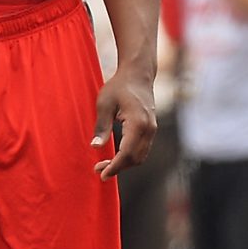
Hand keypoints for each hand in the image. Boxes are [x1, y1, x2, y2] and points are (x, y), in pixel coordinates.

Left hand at [94, 63, 157, 178]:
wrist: (138, 74)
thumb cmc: (119, 86)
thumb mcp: (104, 104)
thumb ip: (101, 127)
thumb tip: (95, 147)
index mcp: (138, 123)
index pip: (127, 153)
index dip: (114, 167)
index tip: (102, 174)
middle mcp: (149, 128)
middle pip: (135, 158)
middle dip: (118, 168)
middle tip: (98, 169)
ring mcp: (152, 129)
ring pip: (140, 156)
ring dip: (124, 164)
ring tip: (105, 164)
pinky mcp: (151, 128)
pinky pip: (142, 149)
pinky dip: (130, 156)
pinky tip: (117, 155)